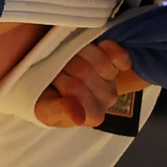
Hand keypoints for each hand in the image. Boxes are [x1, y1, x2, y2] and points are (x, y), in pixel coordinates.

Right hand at [35, 42, 150, 128]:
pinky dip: (108, 48)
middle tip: (58, 71)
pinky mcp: (119, 63)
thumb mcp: (46, 110)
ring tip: (69, 62)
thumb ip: (60, 111)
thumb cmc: (48, 99)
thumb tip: (78, 118)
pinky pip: (120, 55)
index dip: (60, 81)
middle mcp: (106, 99)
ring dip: (79, 54)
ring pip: (99, 60)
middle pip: (84, 72)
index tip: (52, 84)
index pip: (74, 89)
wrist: (51, 84)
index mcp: (93, 115)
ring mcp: (113, 81)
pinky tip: (96, 49)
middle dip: (65, 66)